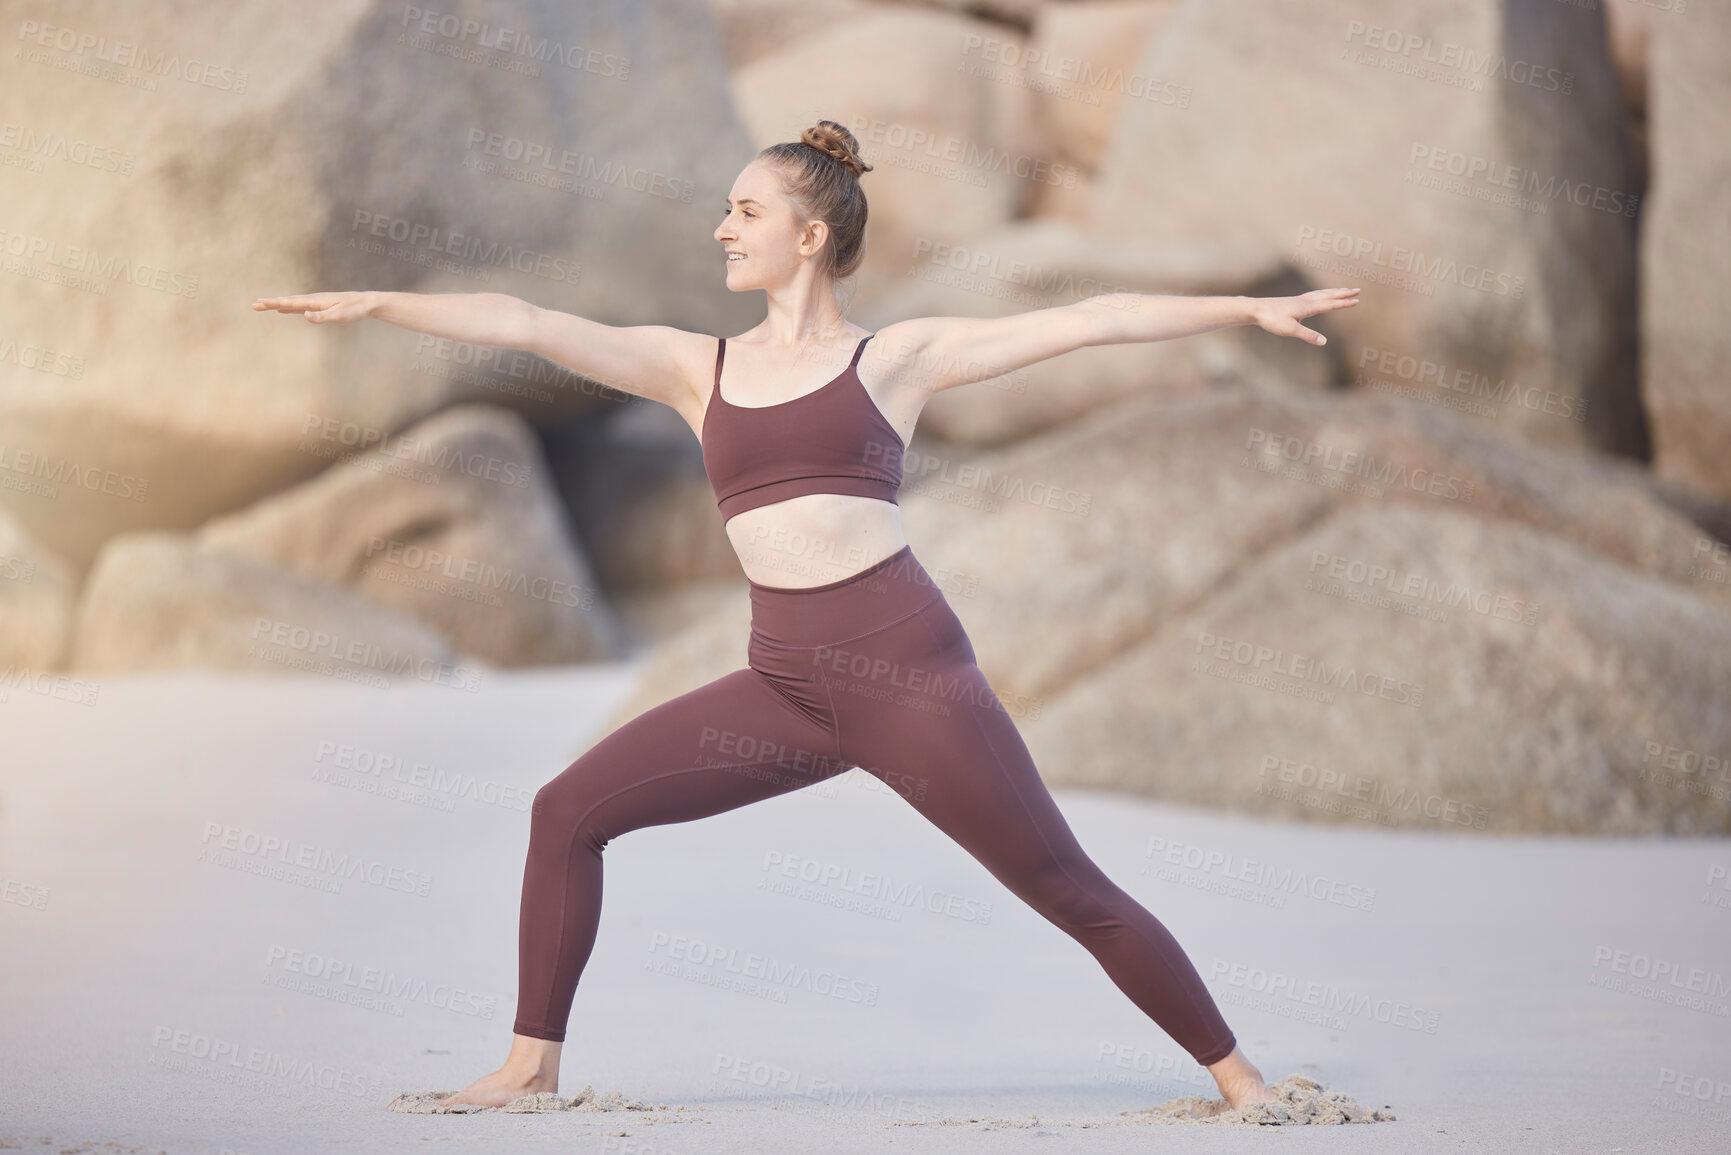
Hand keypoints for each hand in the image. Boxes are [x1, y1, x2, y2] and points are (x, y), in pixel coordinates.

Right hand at [251, 291, 373, 323]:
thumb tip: (305, 315)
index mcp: (315, 301)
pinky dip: (288, 307)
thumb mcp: (339, 315)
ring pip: (292, 303)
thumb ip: (322, 316)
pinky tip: (284, 310)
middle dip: (270, 303)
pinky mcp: (319, 306)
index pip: (290, 302)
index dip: (274, 303)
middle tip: (254, 305)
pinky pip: (299, 307)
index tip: (260, 303)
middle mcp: (312, 300)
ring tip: (264, 306)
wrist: (366, 303)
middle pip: (287, 301)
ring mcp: (315, 302)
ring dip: (277, 305)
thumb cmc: (354, 310)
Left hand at [1249, 287, 1359, 345]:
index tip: (1357, 301)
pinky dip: (1322, 293)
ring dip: (1334, 292)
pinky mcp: (1294, 302)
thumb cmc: (1272, 320)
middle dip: (1343, 294)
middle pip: (1329, 295)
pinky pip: (1313, 295)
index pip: (1330, 304)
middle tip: (1357, 290)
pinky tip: (1320, 297)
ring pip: (1321, 294)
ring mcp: (1300, 300)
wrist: (1256, 309)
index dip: (1344, 303)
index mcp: (1307, 307)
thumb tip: (1324, 342)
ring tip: (1343, 290)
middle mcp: (1305, 301)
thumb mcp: (1291, 330)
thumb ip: (1308, 335)